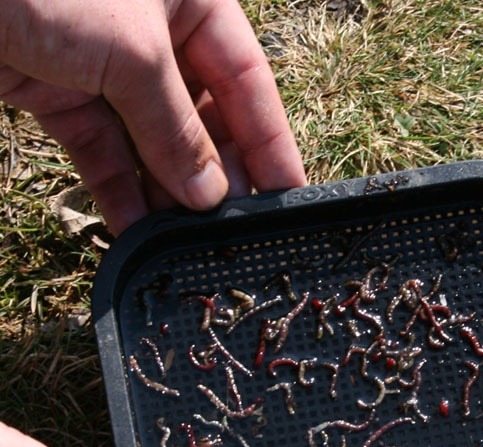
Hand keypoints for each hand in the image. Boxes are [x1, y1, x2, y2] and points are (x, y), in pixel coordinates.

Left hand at [0, 0, 305, 233]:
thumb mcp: (132, 52)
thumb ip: (177, 128)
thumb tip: (209, 195)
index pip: (248, 80)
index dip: (271, 141)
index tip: (289, 196)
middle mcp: (153, 32)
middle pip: (202, 117)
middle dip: (216, 176)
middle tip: (235, 231)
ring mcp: (104, 64)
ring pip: (152, 142)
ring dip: (167, 194)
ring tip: (188, 242)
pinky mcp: (57, 91)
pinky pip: (102, 152)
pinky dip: (118, 192)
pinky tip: (137, 232)